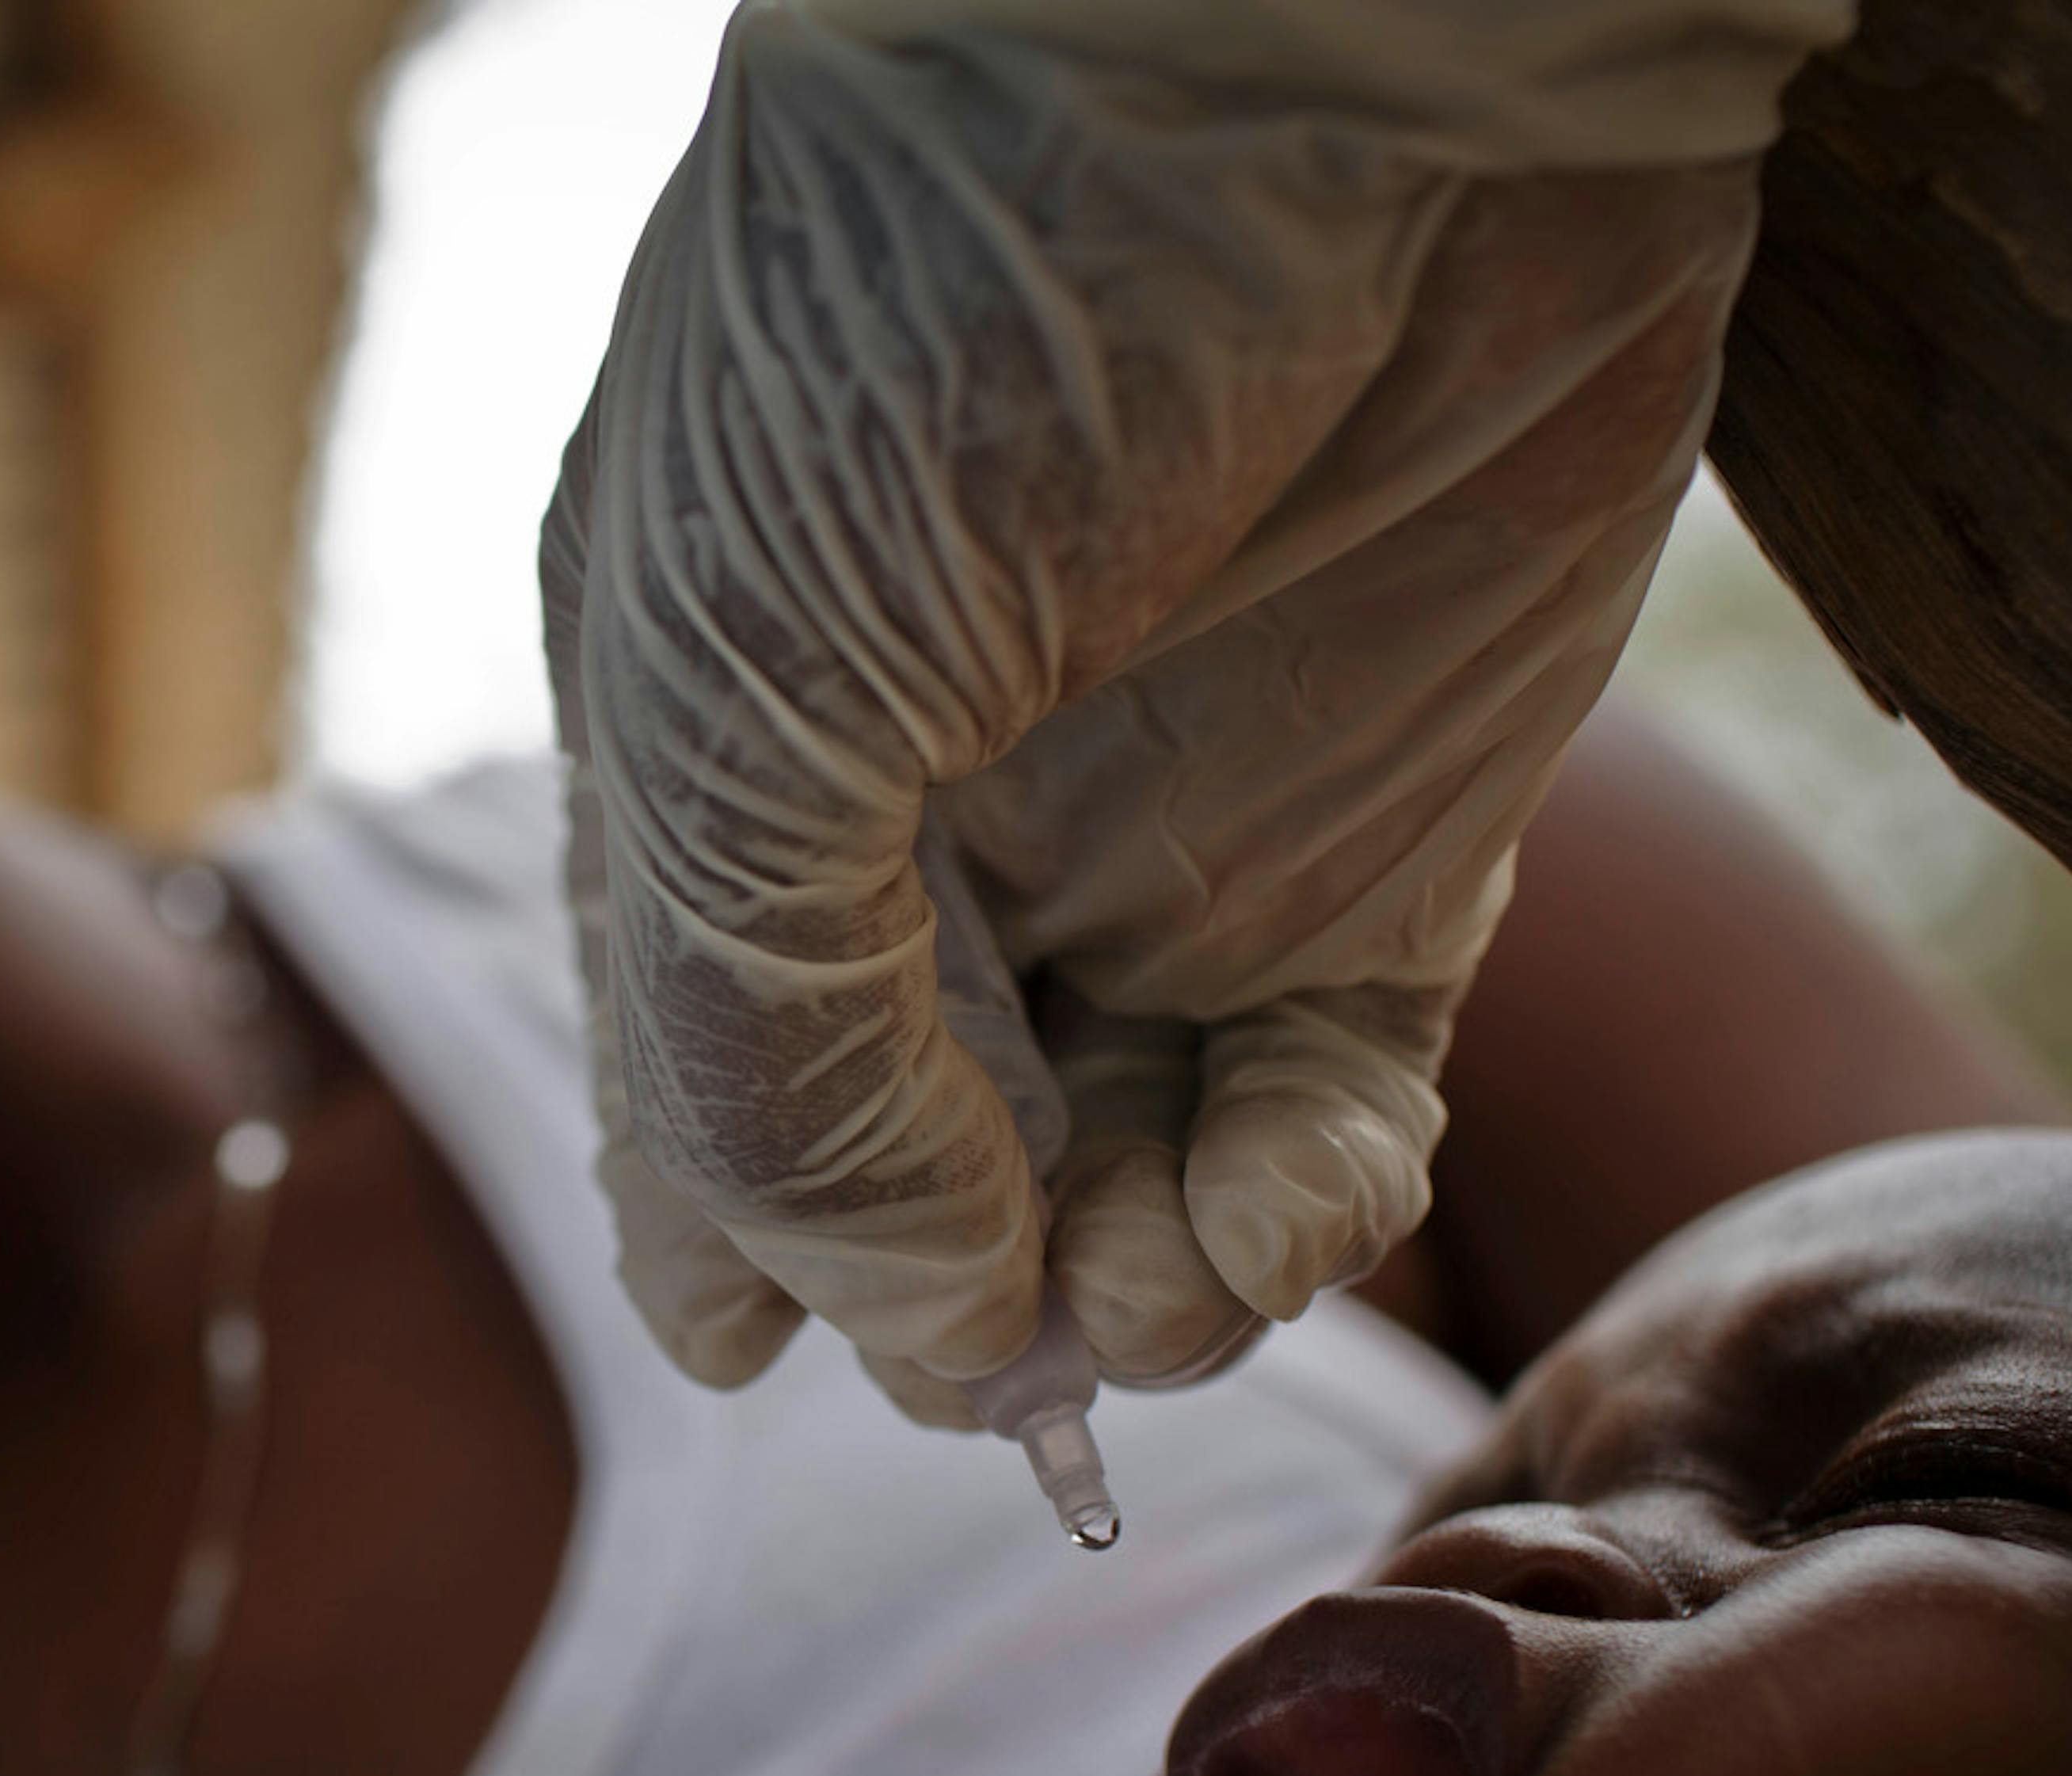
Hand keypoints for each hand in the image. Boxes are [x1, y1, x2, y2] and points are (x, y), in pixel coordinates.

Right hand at [545, 0, 1827, 1401]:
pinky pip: (1323, 1121)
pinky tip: (1282, 1183)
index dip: (731, 1249)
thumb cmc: (936, 329)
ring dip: (1133, 1293)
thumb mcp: (743, 709)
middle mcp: (923, 848)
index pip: (692, 1093)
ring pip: (1119, 1197)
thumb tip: (896, 1330)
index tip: (759, 1350)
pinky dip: (1301, 1208)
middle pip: (913, 1184)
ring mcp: (1154, 857)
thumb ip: (763, 1052)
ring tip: (1153, 1263)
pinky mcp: (1378, 857)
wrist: (1332, 56)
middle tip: (1007, 1334)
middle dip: (954, 1305)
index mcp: (713, 788)